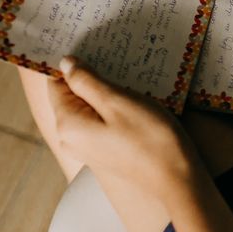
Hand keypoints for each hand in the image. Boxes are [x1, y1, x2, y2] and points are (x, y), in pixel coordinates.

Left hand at [48, 56, 201, 201]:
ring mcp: (89, 148)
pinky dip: (116, 108)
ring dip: (108, 92)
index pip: (57, 83)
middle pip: (73, 96)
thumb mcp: (118, 102)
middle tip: (119, 62)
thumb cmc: (149, 139)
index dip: (75, 64)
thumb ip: (87, 82)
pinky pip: (103, 121)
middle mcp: (71, 138)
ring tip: (132, 80)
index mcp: (68, 124)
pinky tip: (136, 102)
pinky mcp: (106, 153)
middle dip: (93, 78)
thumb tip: (66, 64)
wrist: (175, 181)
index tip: (97, 50)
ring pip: (91, 108)